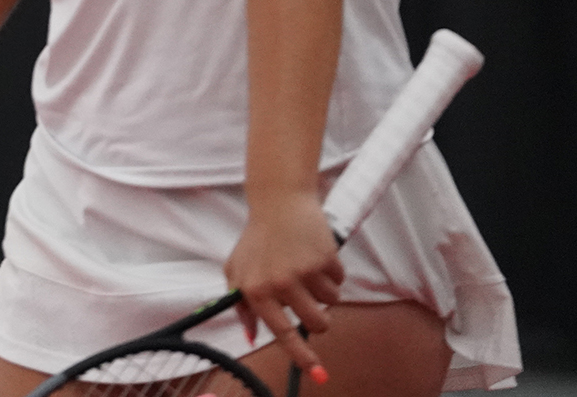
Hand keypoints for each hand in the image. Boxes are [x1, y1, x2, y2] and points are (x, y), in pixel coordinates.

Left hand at [224, 191, 342, 380]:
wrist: (278, 202)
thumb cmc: (256, 240)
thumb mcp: (236, 270)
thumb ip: (241, 305)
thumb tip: (251, 336)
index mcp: (255, 290)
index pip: (282, 333)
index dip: (302, 356)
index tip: (319, 374)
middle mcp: (279, 284)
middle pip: (317, 323)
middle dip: (320, 319)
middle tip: (311, 301)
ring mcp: (303, 271)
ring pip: (332, 303)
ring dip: (327, 292)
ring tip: (309, 269)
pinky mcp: (324, 257)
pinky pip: (340, 281)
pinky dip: (333, 272)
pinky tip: (317, 254)